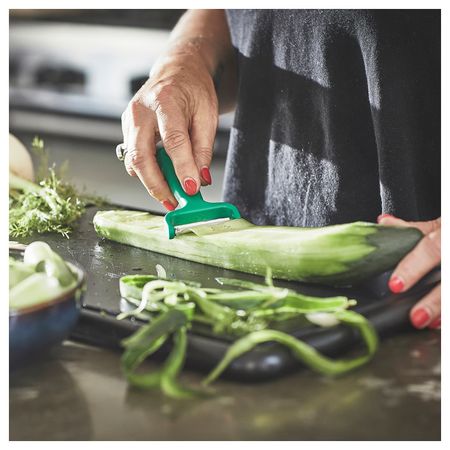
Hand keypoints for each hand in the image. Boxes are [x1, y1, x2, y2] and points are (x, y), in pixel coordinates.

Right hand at [121, 45, 218, 209]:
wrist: (177, 71)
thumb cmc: (194, 90)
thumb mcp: (207, 115)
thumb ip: (203, 148)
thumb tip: (200, 179)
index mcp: (165, 101)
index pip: (173, 140)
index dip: (182, 167)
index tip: (191, 189)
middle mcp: (141, 110)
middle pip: (142, 156)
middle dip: (157, 185)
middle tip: (173, 203)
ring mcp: (129, 119)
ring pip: (134, 160)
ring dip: (151, 183)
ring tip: (170, 196)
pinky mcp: (127, 128)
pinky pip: (133, 157)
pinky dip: (147, 173)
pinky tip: (162, 179)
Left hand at [377, 215, 440, 329]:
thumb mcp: (442, 224)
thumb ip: (415, 229)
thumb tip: (385, 224)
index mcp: (449, 234)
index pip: (432, 249)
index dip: (413, 268)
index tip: (396, 285)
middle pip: (449, 277)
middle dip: (434, 300)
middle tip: (417, 317)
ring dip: (444, 310)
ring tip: (428, 323)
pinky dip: (449, 312)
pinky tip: (441, 321)